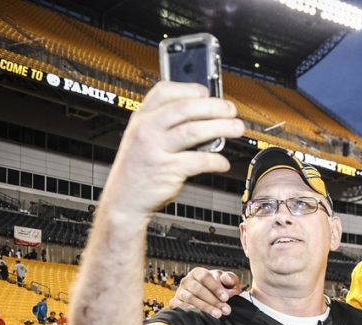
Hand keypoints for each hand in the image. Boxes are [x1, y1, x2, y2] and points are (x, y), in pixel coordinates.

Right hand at [97, 82, 243, 224]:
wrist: (125, 199)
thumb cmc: (139, 167)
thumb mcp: (143, 137)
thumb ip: (165, 124)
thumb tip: (205, 116)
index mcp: (141, 117)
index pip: (164, 91)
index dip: (189, 89)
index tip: (207, 92)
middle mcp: (147, 129)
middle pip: (185, 108)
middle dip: (214, 107)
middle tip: (231, 110)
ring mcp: (155, 149)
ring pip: (194, 131)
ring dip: (221, 128)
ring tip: (237, 128)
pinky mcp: (167, 170)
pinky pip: (199, 160)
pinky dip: (216, 161)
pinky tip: (223, 163)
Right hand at [170, 268, 241, 317]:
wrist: (207, 299)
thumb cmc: (218, 289)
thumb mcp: (226, 282)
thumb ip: (229, 279)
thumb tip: (226, 278)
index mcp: (198, 273)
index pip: (205, 277)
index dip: (215, 287)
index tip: (226, 297)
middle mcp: (187, 281)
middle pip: (198, 289)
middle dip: (213, 300)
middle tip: (226, 310)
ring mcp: (180, 292)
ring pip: (190, 299)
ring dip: (205, 307)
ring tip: (218, 315)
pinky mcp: (175, 302)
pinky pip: (181, 307)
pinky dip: (192, 312)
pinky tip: (203, 317)